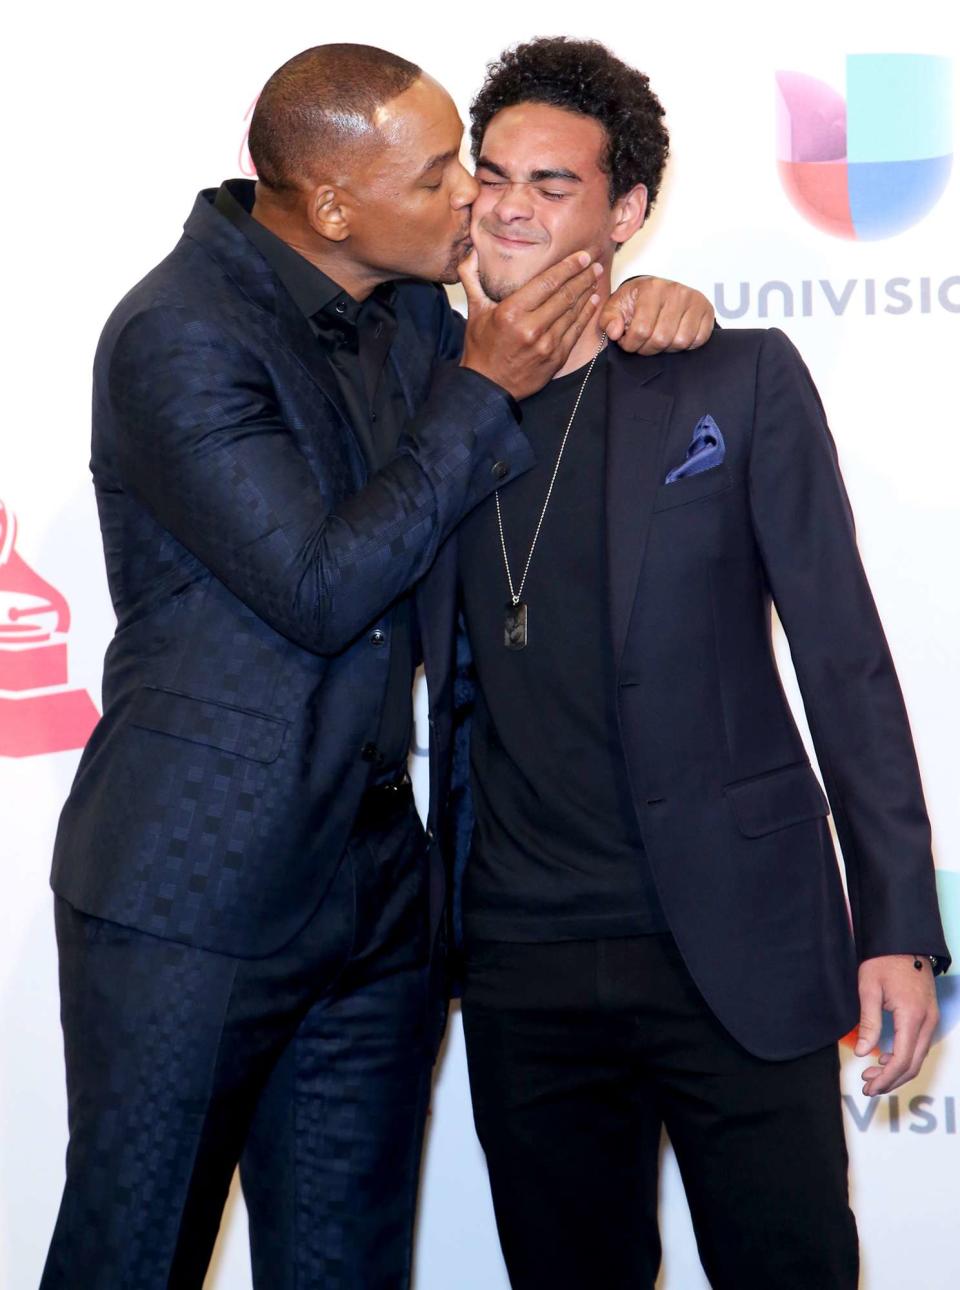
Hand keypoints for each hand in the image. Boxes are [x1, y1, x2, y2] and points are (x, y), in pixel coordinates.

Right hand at [458, 248, 601, 400]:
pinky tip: (592, 302)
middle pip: (565, 295)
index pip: (547, 282)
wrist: (489, 387)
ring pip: (573, 312)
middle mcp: (530, 328)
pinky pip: (575, 331)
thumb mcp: (474, 311)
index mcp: (511, 313)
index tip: (582, 256)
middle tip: (595, 264)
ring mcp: (546, 345)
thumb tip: (472, 251)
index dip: (568, 267)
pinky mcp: (556, 358)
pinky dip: (586, 314)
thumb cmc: (482, 348)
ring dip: (587, 293)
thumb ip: (473, 279)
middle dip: (583, 277)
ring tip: (594, 279)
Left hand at [599, 277, 713, 354]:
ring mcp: (694, 300)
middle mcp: (675, 291)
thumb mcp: (616, 307)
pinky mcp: (707, 310)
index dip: (632, 344)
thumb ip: (608, 320)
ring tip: (658, 339)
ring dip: (667, 348)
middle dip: (648, 348)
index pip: (641, 330)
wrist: (659, 292)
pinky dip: (686, 345)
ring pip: (680, 341)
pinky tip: (674, 337)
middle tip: (643, 344)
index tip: (628, 342)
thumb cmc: (636, 301)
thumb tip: (615, 332)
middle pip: (661, 338)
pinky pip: (699, 339)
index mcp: (651, 288)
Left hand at [854, 954, 938, 1095]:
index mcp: (912, 1016)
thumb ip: (868, 1023)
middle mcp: (928, 1021)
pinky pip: (920, 1045)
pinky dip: (904, 1057)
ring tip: (871, 1074)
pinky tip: (885, 1058)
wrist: (903, 941)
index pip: (902, 1059)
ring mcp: (932, 1019)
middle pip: (913, 1064)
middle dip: (890, 1080)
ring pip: (918, 1057)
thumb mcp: (869, 989)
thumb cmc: (883, 961)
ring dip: (897, 1070)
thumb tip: (862, 1052)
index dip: (886, 1078)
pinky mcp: (929, 1016)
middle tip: (867, 1086)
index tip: (868, 1086)